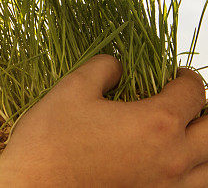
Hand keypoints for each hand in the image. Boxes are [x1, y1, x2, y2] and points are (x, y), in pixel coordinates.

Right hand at [0, 54, 207, 186]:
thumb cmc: (50, 144)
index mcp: (156, 123)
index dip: (186, 78)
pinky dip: (191, 176)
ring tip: (182, 137)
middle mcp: (174, 158)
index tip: (175, 75)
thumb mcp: (70, 91)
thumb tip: (117, 65)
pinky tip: (169, 167)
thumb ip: (101, 69)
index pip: (193, 93)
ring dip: (202, 147)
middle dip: (203, 112)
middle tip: (183, 104)